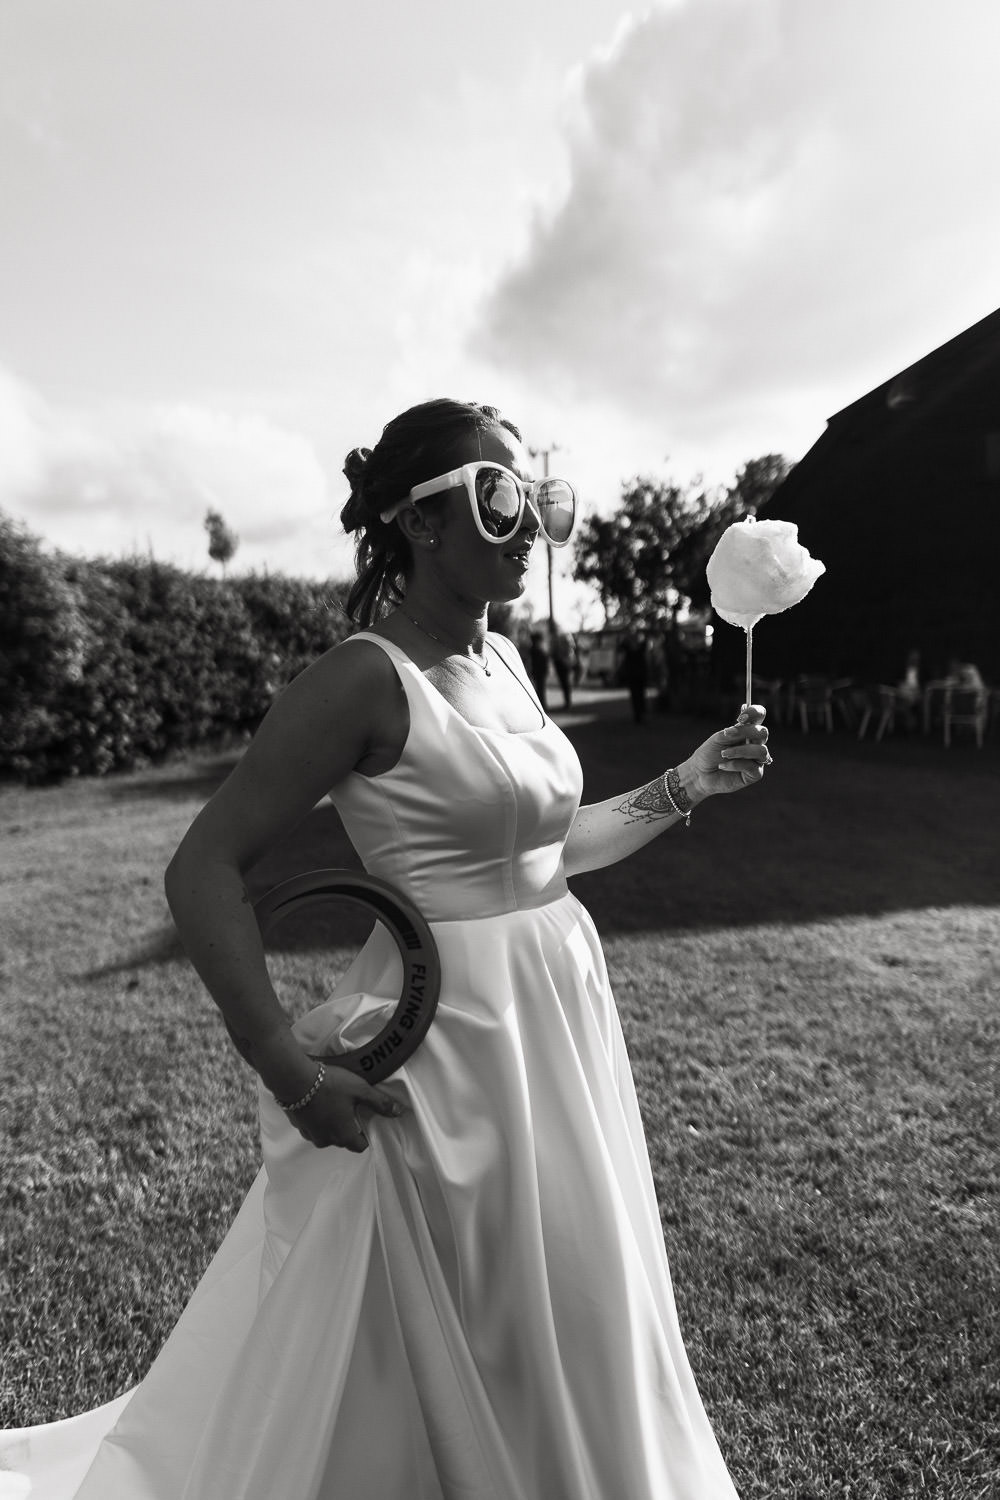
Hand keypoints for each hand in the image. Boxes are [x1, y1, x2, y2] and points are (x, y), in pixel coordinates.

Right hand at [286, 1064, 407, 1151]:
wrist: (294, 1079)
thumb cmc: (330, 1085)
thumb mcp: (360, 1090)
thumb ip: (380, 1103)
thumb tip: (399, 1112)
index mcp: (343, 1136)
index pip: (360, 1146)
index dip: (365, 1135)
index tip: (365, 1120)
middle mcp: (326, 1140)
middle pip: (343, 1140)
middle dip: (348, 1127)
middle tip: (350, 1107)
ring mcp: (310, 1134)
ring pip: (326, 1134)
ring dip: (331, 1123)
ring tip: (333, 1102)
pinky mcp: (298, 1125)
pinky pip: (312, 1127)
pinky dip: (317, 1118)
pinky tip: (318, 1102)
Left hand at [683, 704, 771, 800]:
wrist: (701, 773)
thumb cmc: (710, 754)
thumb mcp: (719, 739)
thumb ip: (733, 731)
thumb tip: (743, 724)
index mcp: (747, 731)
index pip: (759, 716)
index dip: (755, 712)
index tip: (740, 718)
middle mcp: (755, 744)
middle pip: (763, 732)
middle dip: (746, 732)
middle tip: (726, 735)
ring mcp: (757, 759)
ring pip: (761, 751)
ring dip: (739, 751)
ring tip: (723, 754)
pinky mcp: (755, 774)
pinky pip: (752, 766)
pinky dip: (735, 765)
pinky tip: (723, 766)